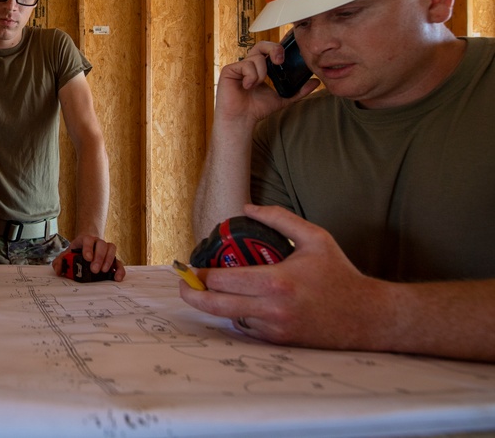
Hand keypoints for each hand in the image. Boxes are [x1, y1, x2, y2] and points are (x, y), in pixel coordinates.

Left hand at [53, 234, 125, 281]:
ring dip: (109, 260)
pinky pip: (119, 262)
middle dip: (99, 257)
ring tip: (104, 272)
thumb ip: (59, 262)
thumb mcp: (66, 255)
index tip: (87, 258)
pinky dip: (119, 269)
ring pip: (111, 249)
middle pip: (101, 245)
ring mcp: (106, 249)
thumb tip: (58, 270)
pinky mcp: (113, 258)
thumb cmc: (76, 252)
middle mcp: (97, 242)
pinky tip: (117, 277)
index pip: (87, 240)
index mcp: (85, 240)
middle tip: (94, 270)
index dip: (88, 248)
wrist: (86, 247)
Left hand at [179, 204, 385, 350]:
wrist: (368, 316)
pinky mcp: (279, 342)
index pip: (222, 280)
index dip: (201, 275)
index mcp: (276, 282)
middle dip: (193, 295)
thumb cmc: (340, 275)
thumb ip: (279, 219)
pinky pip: (249, 328)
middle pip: (215, 306)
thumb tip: (247, 209)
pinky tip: (248, 303)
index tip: (192, 267)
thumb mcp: (315, 237)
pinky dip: (243, 316)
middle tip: (185, 285)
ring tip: (217, 290)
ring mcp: (274, 329)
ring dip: (221, 305)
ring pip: (231, 318)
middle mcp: (271, 309)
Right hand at [214, 41, 319, 126]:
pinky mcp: (230, 70)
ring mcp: (239, 66)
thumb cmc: (256, 109)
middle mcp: (250, 64)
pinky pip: (245, 65)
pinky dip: (250, 76)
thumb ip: (298, 90)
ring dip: (261, 73)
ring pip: (256, 58)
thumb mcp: (282, 98)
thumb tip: (315, 82)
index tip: (286, 59)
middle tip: (279, 61)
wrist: (241, 120)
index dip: (278, 49)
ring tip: (256, 86)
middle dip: (273, 49)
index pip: (270, 50)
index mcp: (260, 68)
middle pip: (262, 44)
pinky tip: (247, 87)